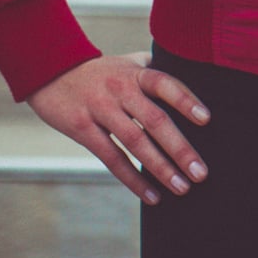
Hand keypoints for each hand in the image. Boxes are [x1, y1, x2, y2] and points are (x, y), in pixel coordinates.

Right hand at [27, 51, 210, 204]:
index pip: (165, 84)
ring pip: (134, 142)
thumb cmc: (99, 71)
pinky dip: (132, 179)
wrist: (50, 72)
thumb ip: (153, 68)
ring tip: (182, 187)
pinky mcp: (83, 129)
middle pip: (154, 120)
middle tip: (200, 172)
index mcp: (135, 74)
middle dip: (180, 148)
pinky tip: (152, 195)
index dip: (186, 100)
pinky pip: (111, 158)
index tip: (207, 119)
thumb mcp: (126, 62)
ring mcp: (100, 110)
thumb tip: (186, 70)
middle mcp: (120, 90)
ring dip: (160, 168)